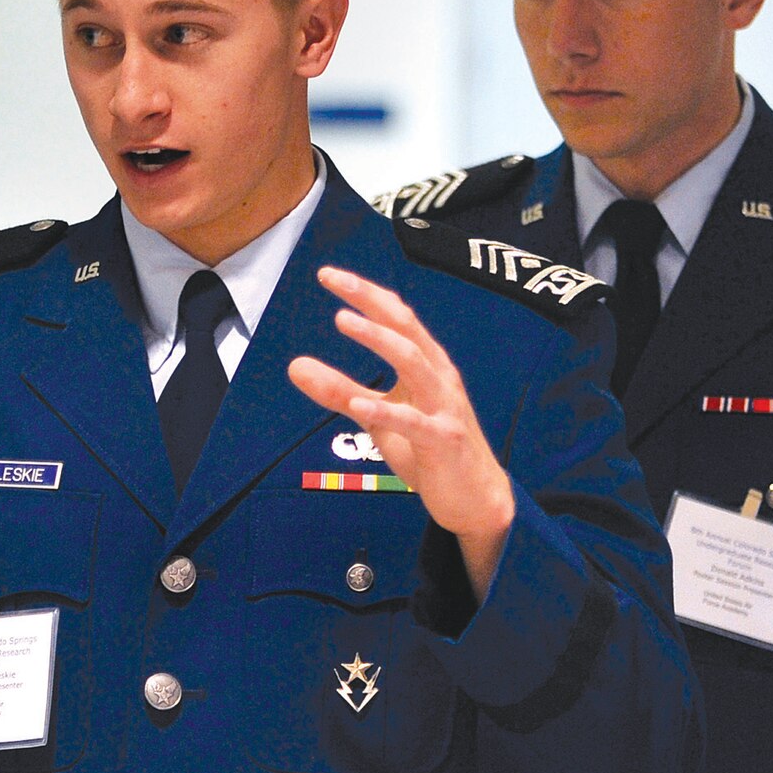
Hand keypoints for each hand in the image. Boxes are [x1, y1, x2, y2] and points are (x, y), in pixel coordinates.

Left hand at [288, 267, 515, 591]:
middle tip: (333, 280)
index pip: (397, 317)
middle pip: (406, 326)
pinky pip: (413, 422)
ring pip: (413, 362)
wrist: (477, 498)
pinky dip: (386, 410)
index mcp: (428, 364)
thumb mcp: (379, 417)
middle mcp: (439, 376)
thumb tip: (295, 366)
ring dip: (378, 339)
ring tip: (343, 320)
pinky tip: (359, 404)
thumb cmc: (430, 451)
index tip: (328, 274)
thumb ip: (341, 392)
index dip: (365, 293)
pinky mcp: (444, 440)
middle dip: (369, 300)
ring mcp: (444, 407)